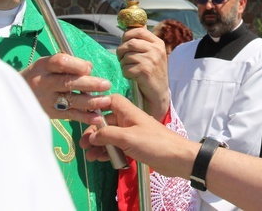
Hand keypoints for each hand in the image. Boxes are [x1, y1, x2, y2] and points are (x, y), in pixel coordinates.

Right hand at [21, 53, 111, 123]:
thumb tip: (89, 67)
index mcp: (43, 66)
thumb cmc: (40, 76)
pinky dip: (85, 117)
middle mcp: (43, 82)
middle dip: (89, 84)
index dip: (76, 64)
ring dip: (91, 101)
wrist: (15, 97)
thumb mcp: (48, 65)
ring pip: (70, 100)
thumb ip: (69, 64)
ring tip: (106, 100)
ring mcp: (46, 100)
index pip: (60, 62)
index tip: (89, 68)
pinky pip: (70, 115)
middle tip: (106, 84)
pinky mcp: (50, 114)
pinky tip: (97, 118)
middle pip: (67, 82)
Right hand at [80, 94, 194, 178]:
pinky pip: (117, 147)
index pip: (110, 101)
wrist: (177, 159)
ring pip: (111, 136)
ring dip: (99, 145)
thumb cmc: (154, 144)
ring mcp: (132, 134)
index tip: (85, 116)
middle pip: (107, 122)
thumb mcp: (127, 138)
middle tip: (83, 146)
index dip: (97, 106)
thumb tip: (91, 136)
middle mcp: (129, 121)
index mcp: (129, 112)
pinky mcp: (135, 147)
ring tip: (90, 157)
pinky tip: (101, 160)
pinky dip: (109, 152)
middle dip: (94, 133)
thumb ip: (107, 135)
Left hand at [117, 27, 169, 119]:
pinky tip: (132, 76)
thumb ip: (144, 40)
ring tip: (129, 68)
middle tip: (121, 58)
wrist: (159, 93)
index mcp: (158, 43)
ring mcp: (151, 60)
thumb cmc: (153, 72)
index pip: (139, 31)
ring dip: (123, 64)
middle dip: (121, 51)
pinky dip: (125, 73)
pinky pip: (126, 68)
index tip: (123, 42)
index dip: (127, 34)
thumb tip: (133, 24)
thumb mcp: (152, 54)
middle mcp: (156, 50)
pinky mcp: (144, 71)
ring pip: (126, 56)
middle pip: (130, 43)